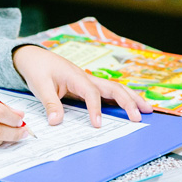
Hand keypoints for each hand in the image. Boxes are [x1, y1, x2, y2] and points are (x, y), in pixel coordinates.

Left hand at [13, 45, 151, 127]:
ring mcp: (89, 80)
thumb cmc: (37, 69)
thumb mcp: (39, 86)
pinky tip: (132, 106)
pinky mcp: (87, 85)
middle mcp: (86, 77)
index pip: (91, 93)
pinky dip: (122, 98)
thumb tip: (56, 122)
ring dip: (132, 98)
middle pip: (113, 87)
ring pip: (115, 88)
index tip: (97, 125)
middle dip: (128, 101)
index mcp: (76, 76)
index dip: (95, 109)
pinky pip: (108, 92)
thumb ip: (50, 103)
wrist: (33, 56)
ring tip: (148, 110)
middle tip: (140, 117)